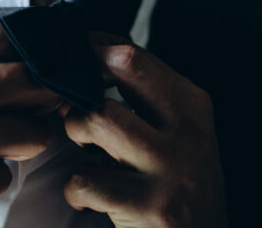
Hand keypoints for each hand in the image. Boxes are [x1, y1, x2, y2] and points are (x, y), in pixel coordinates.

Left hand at [63, 44, 227, 227]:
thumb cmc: (179, 181)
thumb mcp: (178, 130)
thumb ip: (145, 94)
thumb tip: (92, 53)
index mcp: (191, 103)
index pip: (134, 55)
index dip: (93, 53)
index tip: (73, 62)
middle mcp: (186, 130)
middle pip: (122, 67)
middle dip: (84, 78)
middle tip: (69, 99)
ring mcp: (170, 169)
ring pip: (98, 117)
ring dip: (76, 128)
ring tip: (83, 145)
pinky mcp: (151, 208)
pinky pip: (86, 180)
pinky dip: (75, 188)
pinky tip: (87, 195)